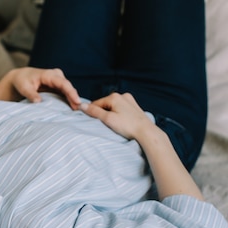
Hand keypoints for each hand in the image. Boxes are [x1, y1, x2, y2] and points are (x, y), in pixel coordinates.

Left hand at [0, 67, 81, 109]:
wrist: (21, 78)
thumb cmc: (22, 81)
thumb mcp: (24, 87)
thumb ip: (31, 94)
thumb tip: (38, 102)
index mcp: (49, 75)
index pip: (63, 83)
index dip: (71, 93)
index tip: (77, 102)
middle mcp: (57, 76)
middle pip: (68, 88)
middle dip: (75, 98)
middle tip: (80, 110)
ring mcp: (59, 81)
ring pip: (68, 91)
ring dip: (73, 101)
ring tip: (78, 112)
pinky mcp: (58, 87)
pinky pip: (66, 94)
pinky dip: (69, 101)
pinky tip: (73, 109)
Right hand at [85, 92, 203, 200]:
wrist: (147, 132)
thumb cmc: (128, 126)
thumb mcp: (108, 119)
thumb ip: (94, 112)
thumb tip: (81, 106)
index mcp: (114, 96)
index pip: (96, 103)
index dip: (92, 113)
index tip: (90, 122)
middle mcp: (122, 95)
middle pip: (105, 104)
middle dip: (102, 114)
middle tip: (105, 125)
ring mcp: (129, 100)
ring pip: (113, 107)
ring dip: (110, 115)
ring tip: (114, 125)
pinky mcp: (134, 107)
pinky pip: (121, 109)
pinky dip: (118, 115)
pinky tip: (121, 123)